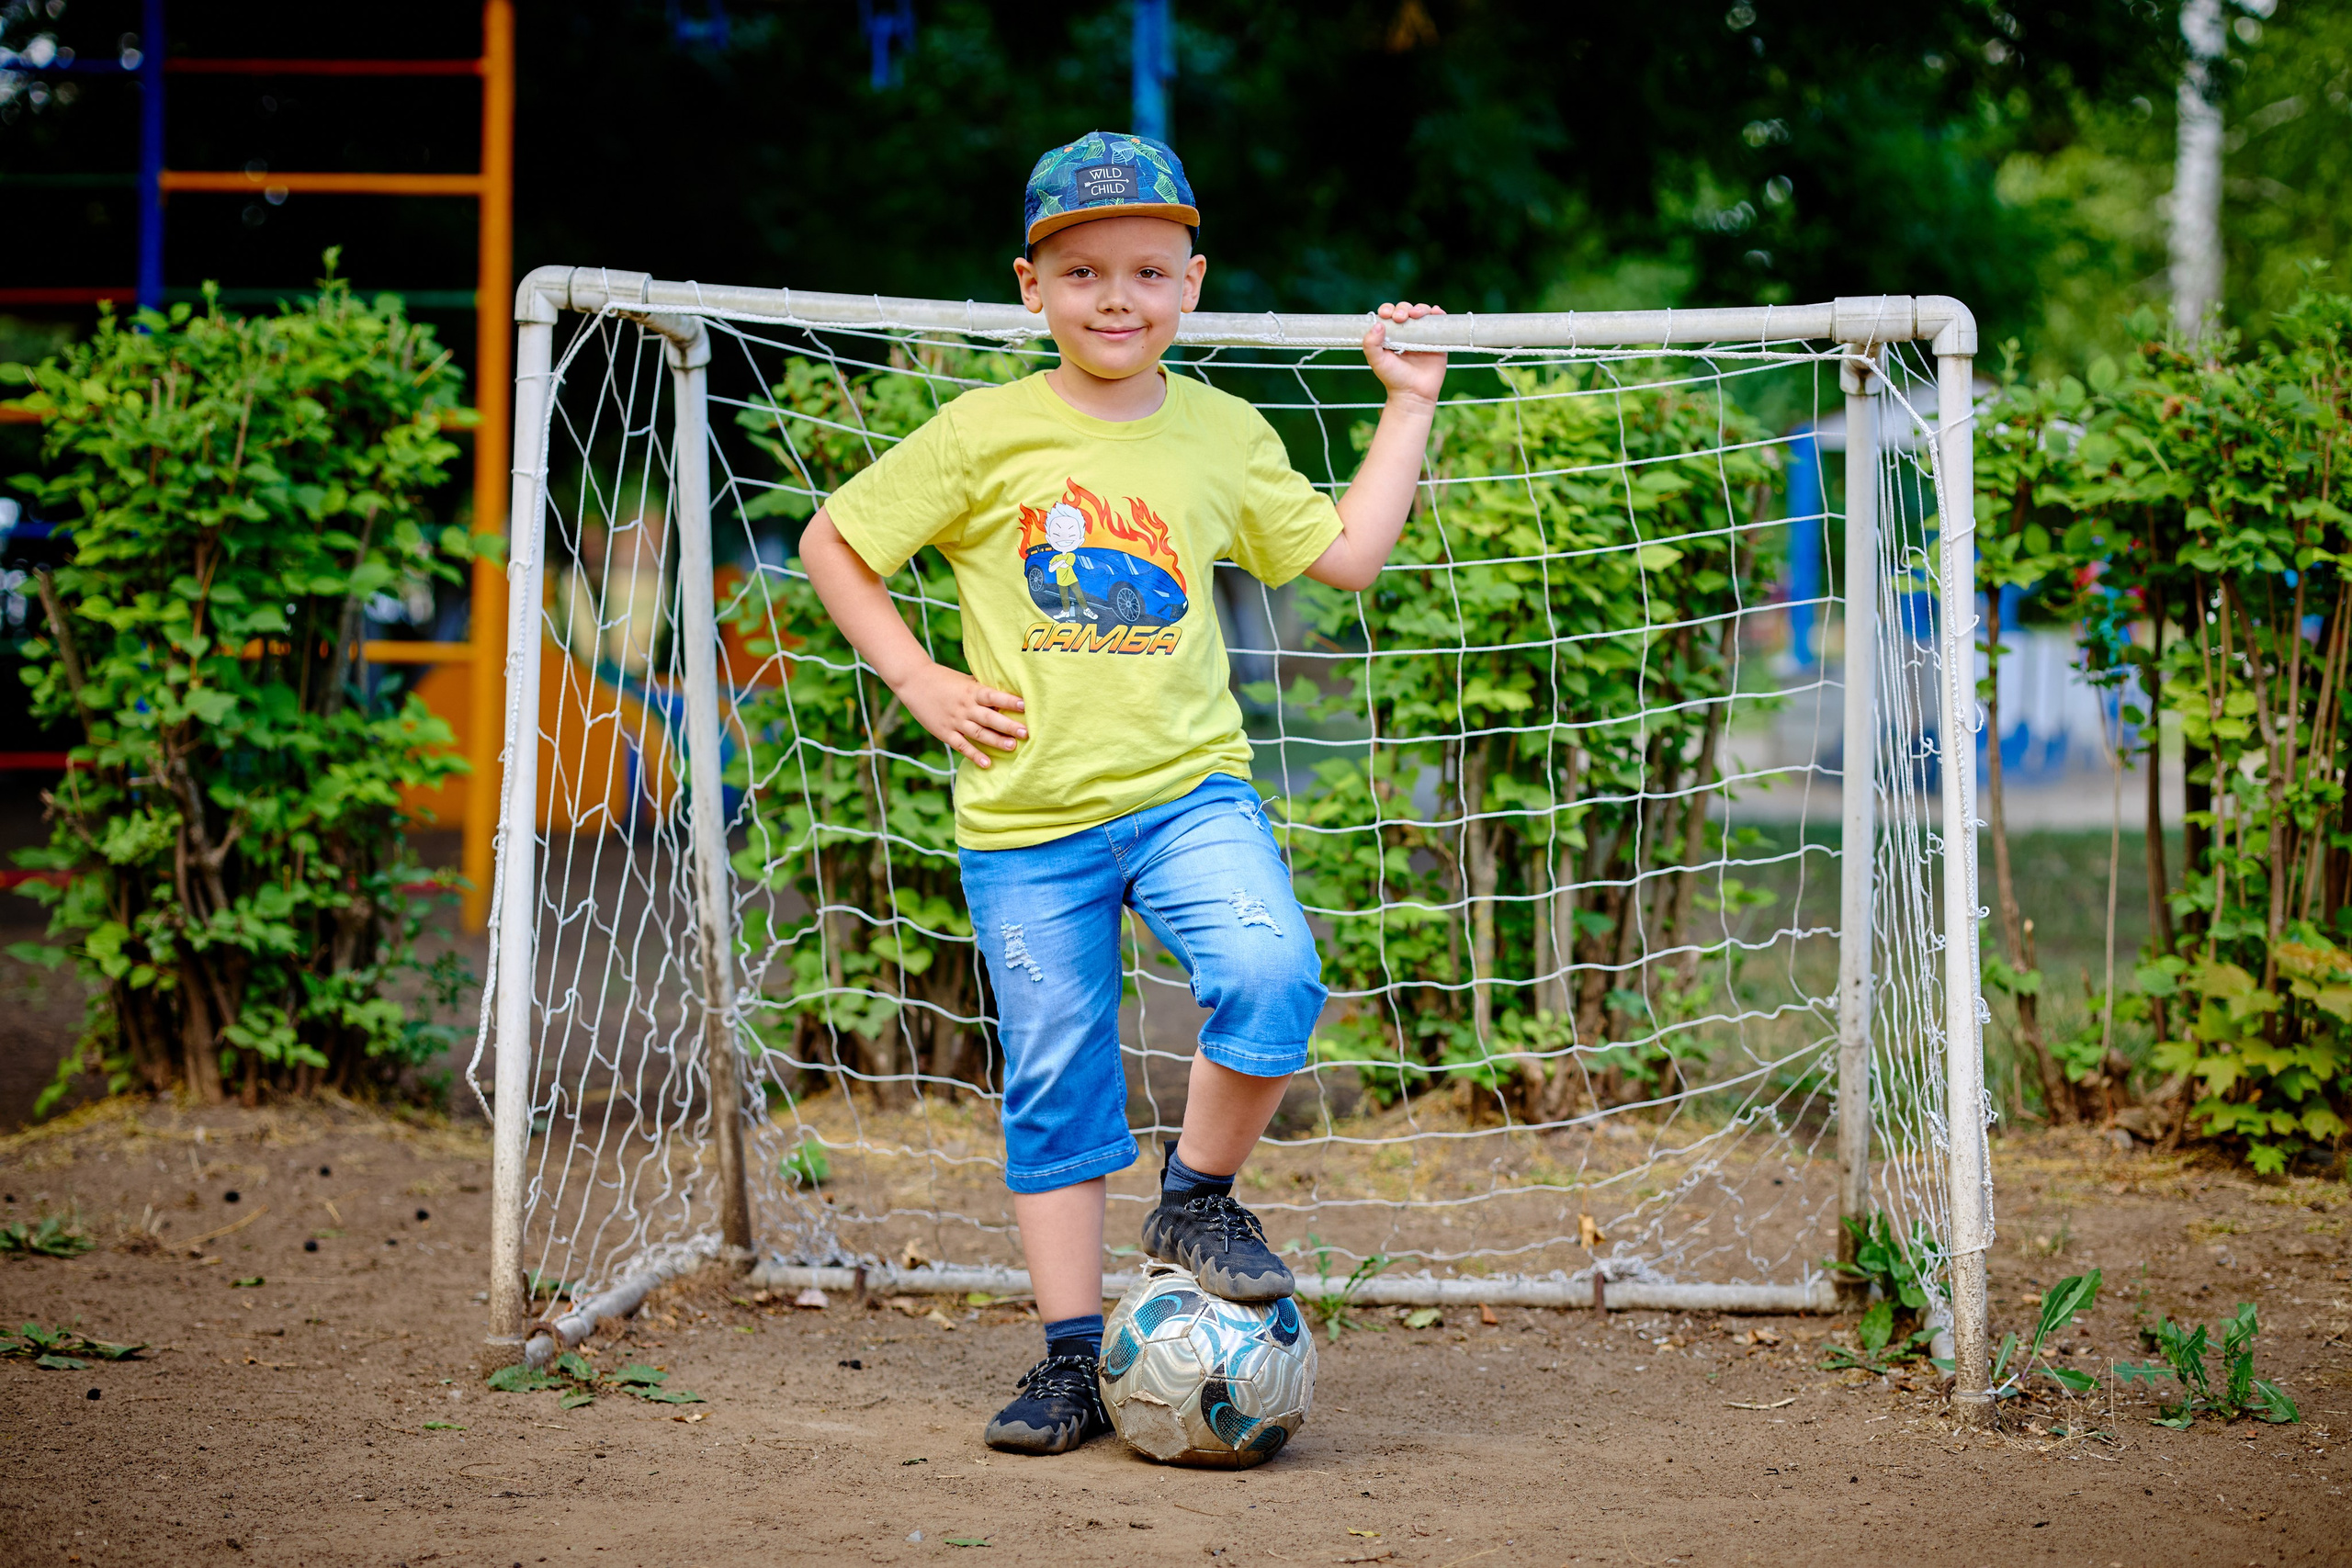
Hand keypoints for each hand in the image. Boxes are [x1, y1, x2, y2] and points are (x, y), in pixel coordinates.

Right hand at [894, 660, 1026, 768]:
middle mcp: (965, 707)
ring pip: (978, 733)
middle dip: (1008, 726)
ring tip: (1012, 747)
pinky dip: (974, 755)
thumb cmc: (944, 679)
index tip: (1025, 706)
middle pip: (989, 718)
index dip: (1009, 701)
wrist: (913, 682)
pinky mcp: (945, 733)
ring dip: (996, 741)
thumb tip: (1006, 691)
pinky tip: (987, 763)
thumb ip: (982, 688)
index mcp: (971, 691)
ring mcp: (955, 721)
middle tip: (1025, 732)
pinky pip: (962, 746)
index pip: (993, 696)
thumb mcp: (965, 679)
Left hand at [1363, 301, 1447, 406]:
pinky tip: (1435, 312)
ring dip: (1420, 308)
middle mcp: (1407, 332)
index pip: (1389, 314)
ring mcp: (1423, 335)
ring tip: (1416, 314)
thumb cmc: (1393, 378)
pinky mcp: (1437, 340)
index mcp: (1391, 334)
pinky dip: (1438, 314)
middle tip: (1401, 318)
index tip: (1386, 315)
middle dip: (1403, 309)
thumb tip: (1378, 324)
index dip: (1388, 310)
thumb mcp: (1377, 362)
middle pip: (1406, 310)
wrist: (1414, 393)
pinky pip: (1439, 322)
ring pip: (1422, 313)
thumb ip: (1370, 344)